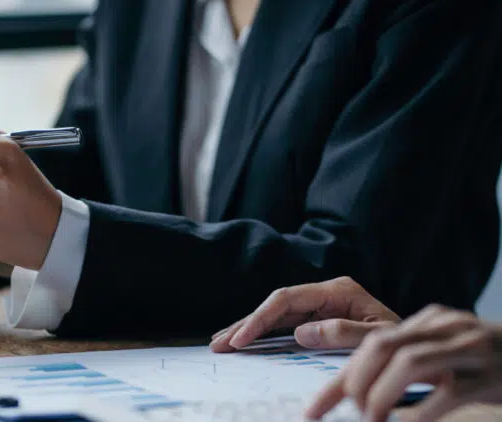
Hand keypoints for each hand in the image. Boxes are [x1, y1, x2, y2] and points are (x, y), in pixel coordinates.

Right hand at [210, 277, 400, 351]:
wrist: (423, 349)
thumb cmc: (404, 344)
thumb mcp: (379, 338)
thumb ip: (344, 333)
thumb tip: (301, 332)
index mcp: (338, 291)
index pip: (287, 299)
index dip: (259, 319)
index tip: (241, 340)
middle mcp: (325, 294)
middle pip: (274, 305)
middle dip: (245, 324)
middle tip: (219, 344)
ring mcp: (321, 307)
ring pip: (275, 315)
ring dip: (248, 329)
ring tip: (221, 344)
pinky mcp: (319, 320)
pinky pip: (284, 326)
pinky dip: (262, 335)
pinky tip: (244, 343)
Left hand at [307, 305, 501, 421]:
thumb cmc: (492, 366)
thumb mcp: (448, 357)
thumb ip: (409, 365)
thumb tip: (355, 395)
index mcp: (431, 321)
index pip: (369, 344)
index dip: (337, 380)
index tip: (312, 410)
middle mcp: (448, 328)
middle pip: (382, 345)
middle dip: (355, 382)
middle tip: (349, 412)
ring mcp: (472, 349)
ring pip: (409, 363)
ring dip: (380, 396)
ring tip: (370, 420)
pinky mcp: (492, 376)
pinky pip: (447, 394)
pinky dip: (419, 414)